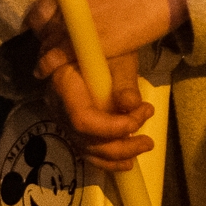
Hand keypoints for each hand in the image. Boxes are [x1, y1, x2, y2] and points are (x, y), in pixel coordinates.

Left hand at [25, 0, 187, 79]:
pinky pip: (60, 59)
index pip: (38, 11)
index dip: (38, 22)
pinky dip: (49, 67)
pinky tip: (45, 72)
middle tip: (48, 45)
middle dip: (43, 39)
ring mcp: (78, 27)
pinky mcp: (91, 45)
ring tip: (46, 64)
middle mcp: (67, 7)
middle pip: (42, 30)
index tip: (43, 28)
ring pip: (49, 46)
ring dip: (45, 56)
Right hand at [43, 51, 155, 171]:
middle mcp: (58, 106)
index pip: (82, 118)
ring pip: (86, 148)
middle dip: (119, 145)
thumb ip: (124, 81)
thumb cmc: (104, 47)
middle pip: (84, 138)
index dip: (110, 127)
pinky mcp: (72, 126)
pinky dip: (107, 159)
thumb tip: (132, 104)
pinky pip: (86, 149)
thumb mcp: (118, 57)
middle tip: (148, 141)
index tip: (138, 118)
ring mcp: (62, 119)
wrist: (88, 45)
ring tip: (143, 148)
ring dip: (117, 155)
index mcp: (63, 83)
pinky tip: (127, 161)